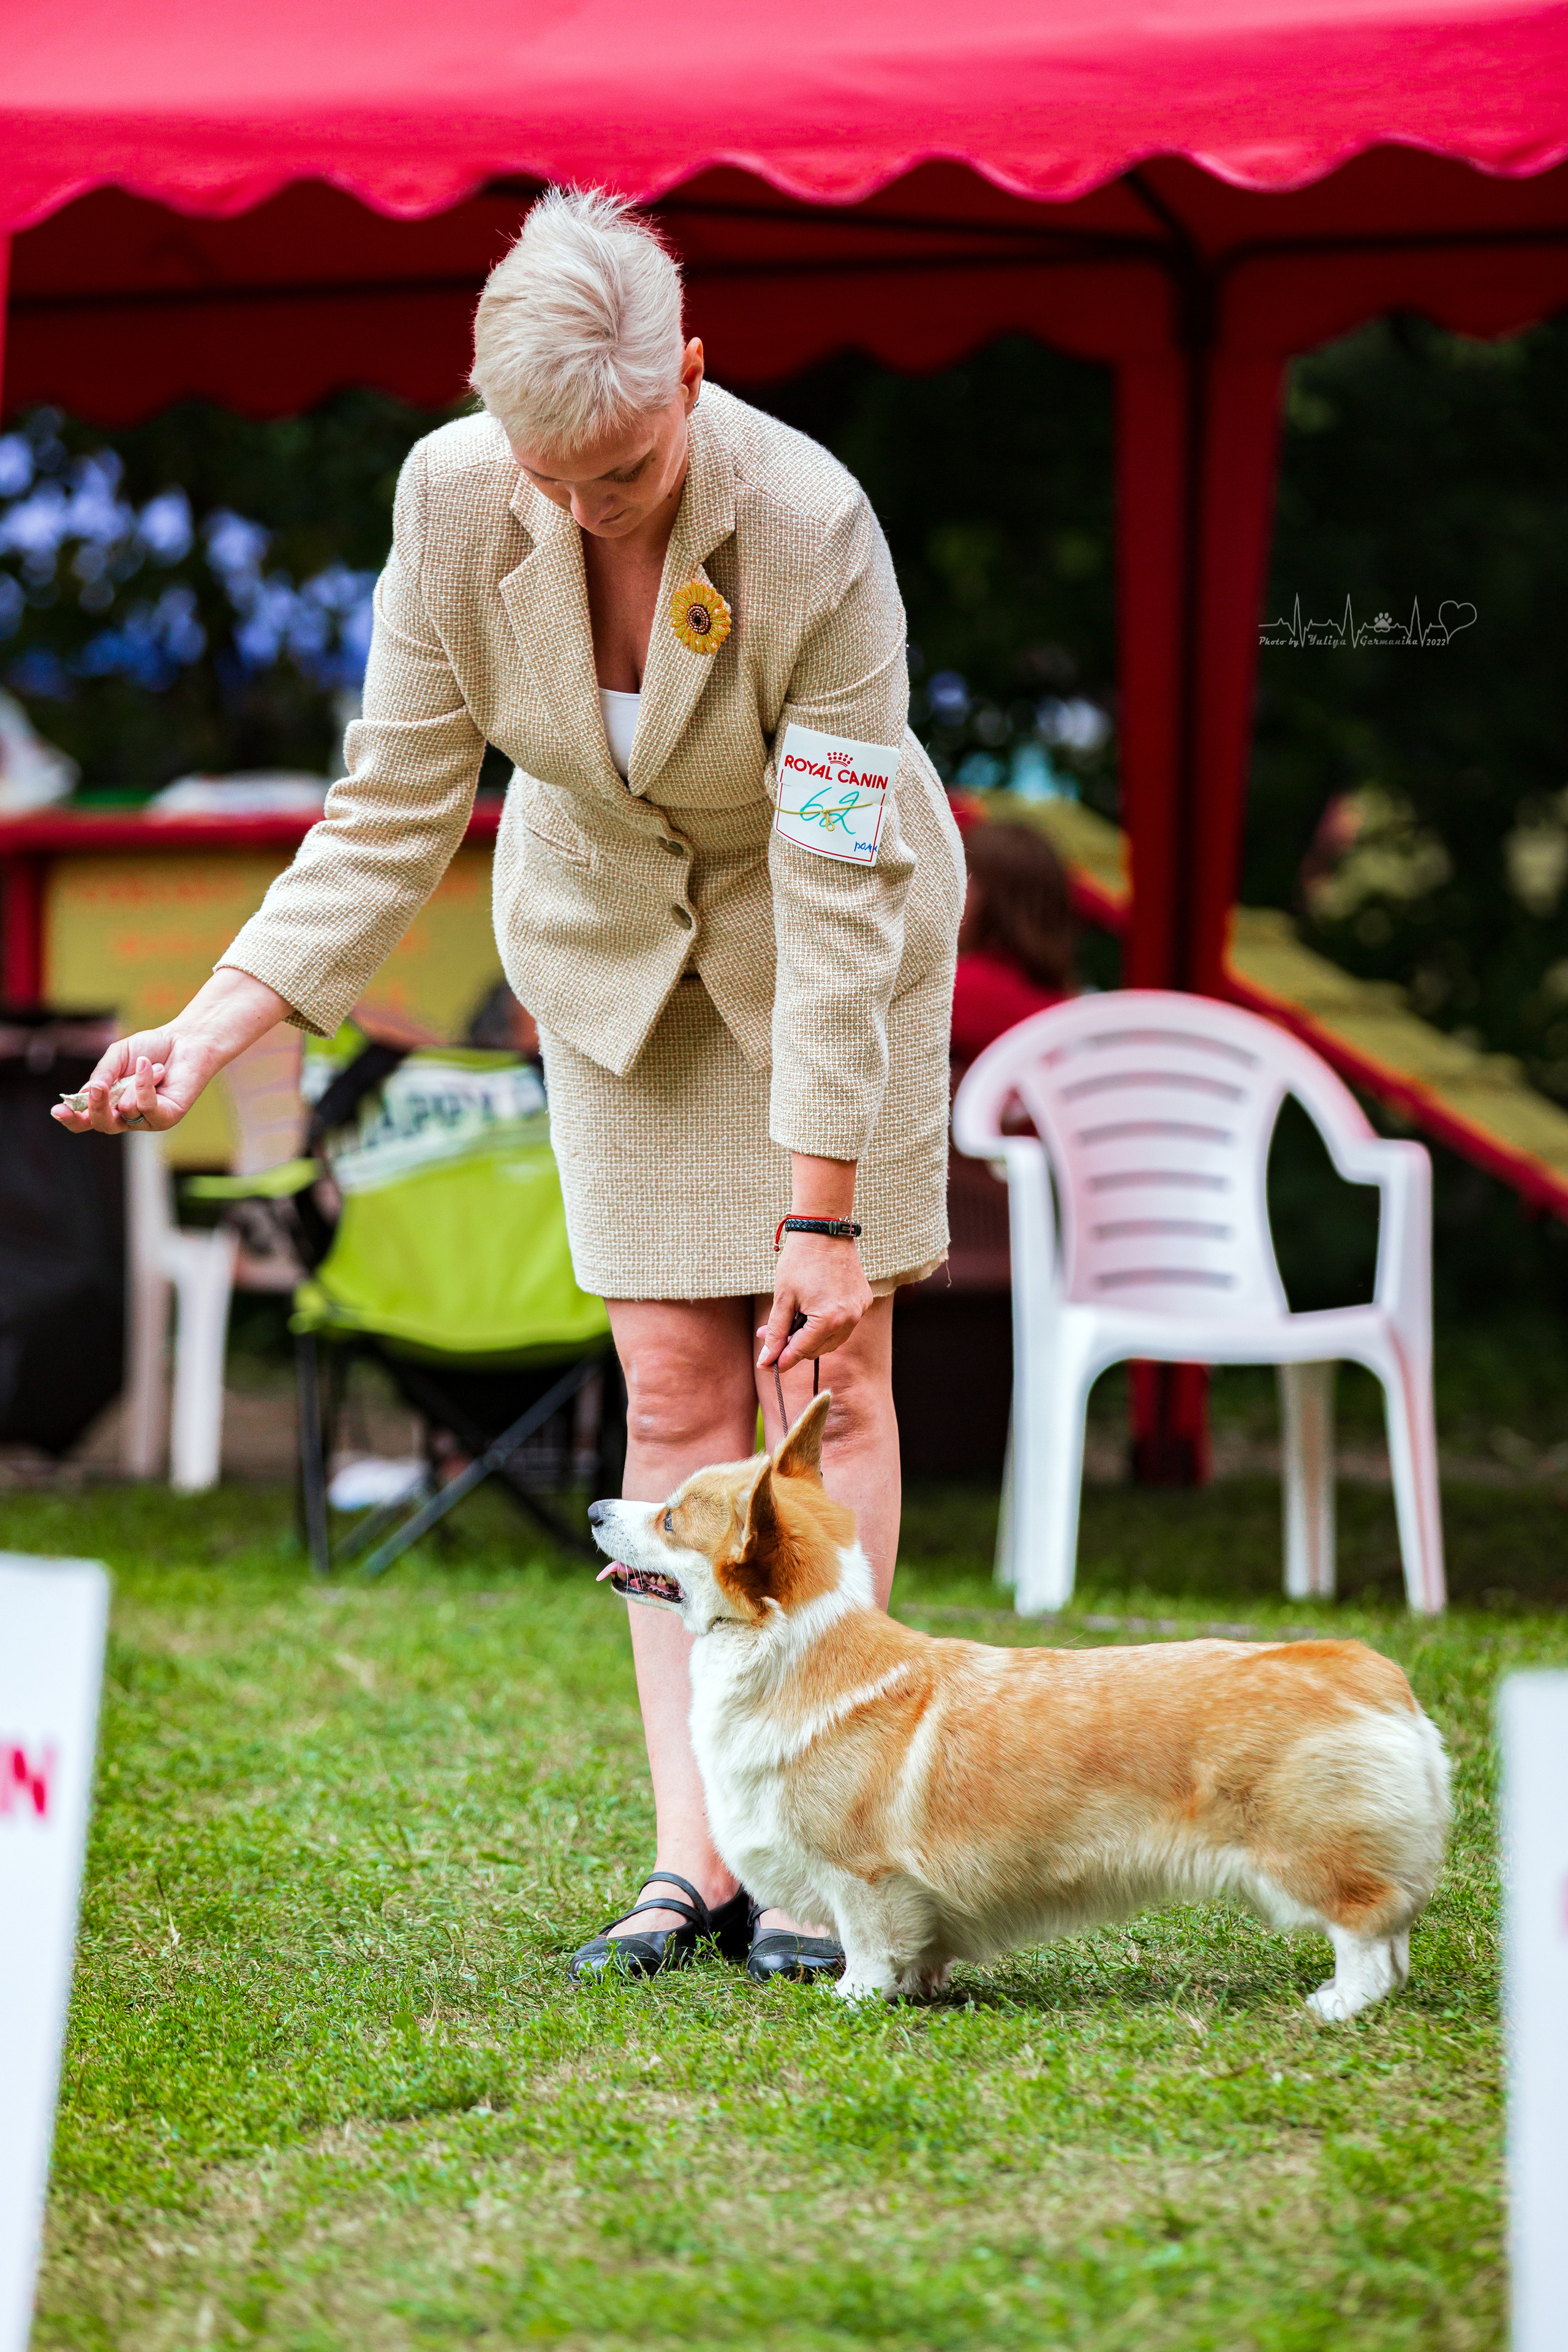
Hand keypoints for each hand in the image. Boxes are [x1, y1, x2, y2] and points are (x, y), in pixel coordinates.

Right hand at [49, 969, 289, 1137]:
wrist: (185, 1041)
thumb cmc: (151, 1049)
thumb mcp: (117, 1056)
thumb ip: (102, 1074)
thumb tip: (87, 1092)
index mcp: (110, 1103)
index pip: (86, 1119)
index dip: (72, 1118)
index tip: (58, 1110)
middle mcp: (127, 1116)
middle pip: (102, 1124)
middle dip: (95, 1107)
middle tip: (97, 1088)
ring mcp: (148, 1120)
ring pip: (125, 1112)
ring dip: (132, 1082)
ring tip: (146, 1063)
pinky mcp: (167, 1117)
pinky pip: (146, 1106)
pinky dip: (146, 1083)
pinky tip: (153, 1066)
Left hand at [758, 1233, 872, 1373]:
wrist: (824, 1231)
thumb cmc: (799, 1261)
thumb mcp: (782, 1299)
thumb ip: (776, 1332)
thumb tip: (766, 1360)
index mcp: (828, 1319)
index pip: (802, 1351)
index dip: (782, 1360)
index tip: (768, 1365)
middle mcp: (849, 1319)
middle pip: (818, 1349)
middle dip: (794, 1346)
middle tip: (773, 1337)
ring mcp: (860, 1310)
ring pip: (832, 1340)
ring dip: (811, 1337)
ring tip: (792, 1322)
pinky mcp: (864, 1301)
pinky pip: (844, 1324)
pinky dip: (827, 1324)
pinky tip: (812, 1311)